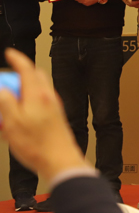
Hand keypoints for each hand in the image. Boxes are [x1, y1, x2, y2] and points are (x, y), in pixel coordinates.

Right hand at [0, 48, 88, 182]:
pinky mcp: (56, 115)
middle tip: (7, 79)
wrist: (60, 160)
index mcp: (38, 95)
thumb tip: (2, 89)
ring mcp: (54, 105)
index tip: (10, 53)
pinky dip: (29, 102)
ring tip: (9, 104)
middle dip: (22, 73)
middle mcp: (49, 97)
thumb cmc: (37, 145)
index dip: (18, 59)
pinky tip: (19, 117)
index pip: (28, 69)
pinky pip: (41, 101)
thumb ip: (6, 103)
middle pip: (36, 76)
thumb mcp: (13, 123)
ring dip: (25, 89)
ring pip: (38, 89)